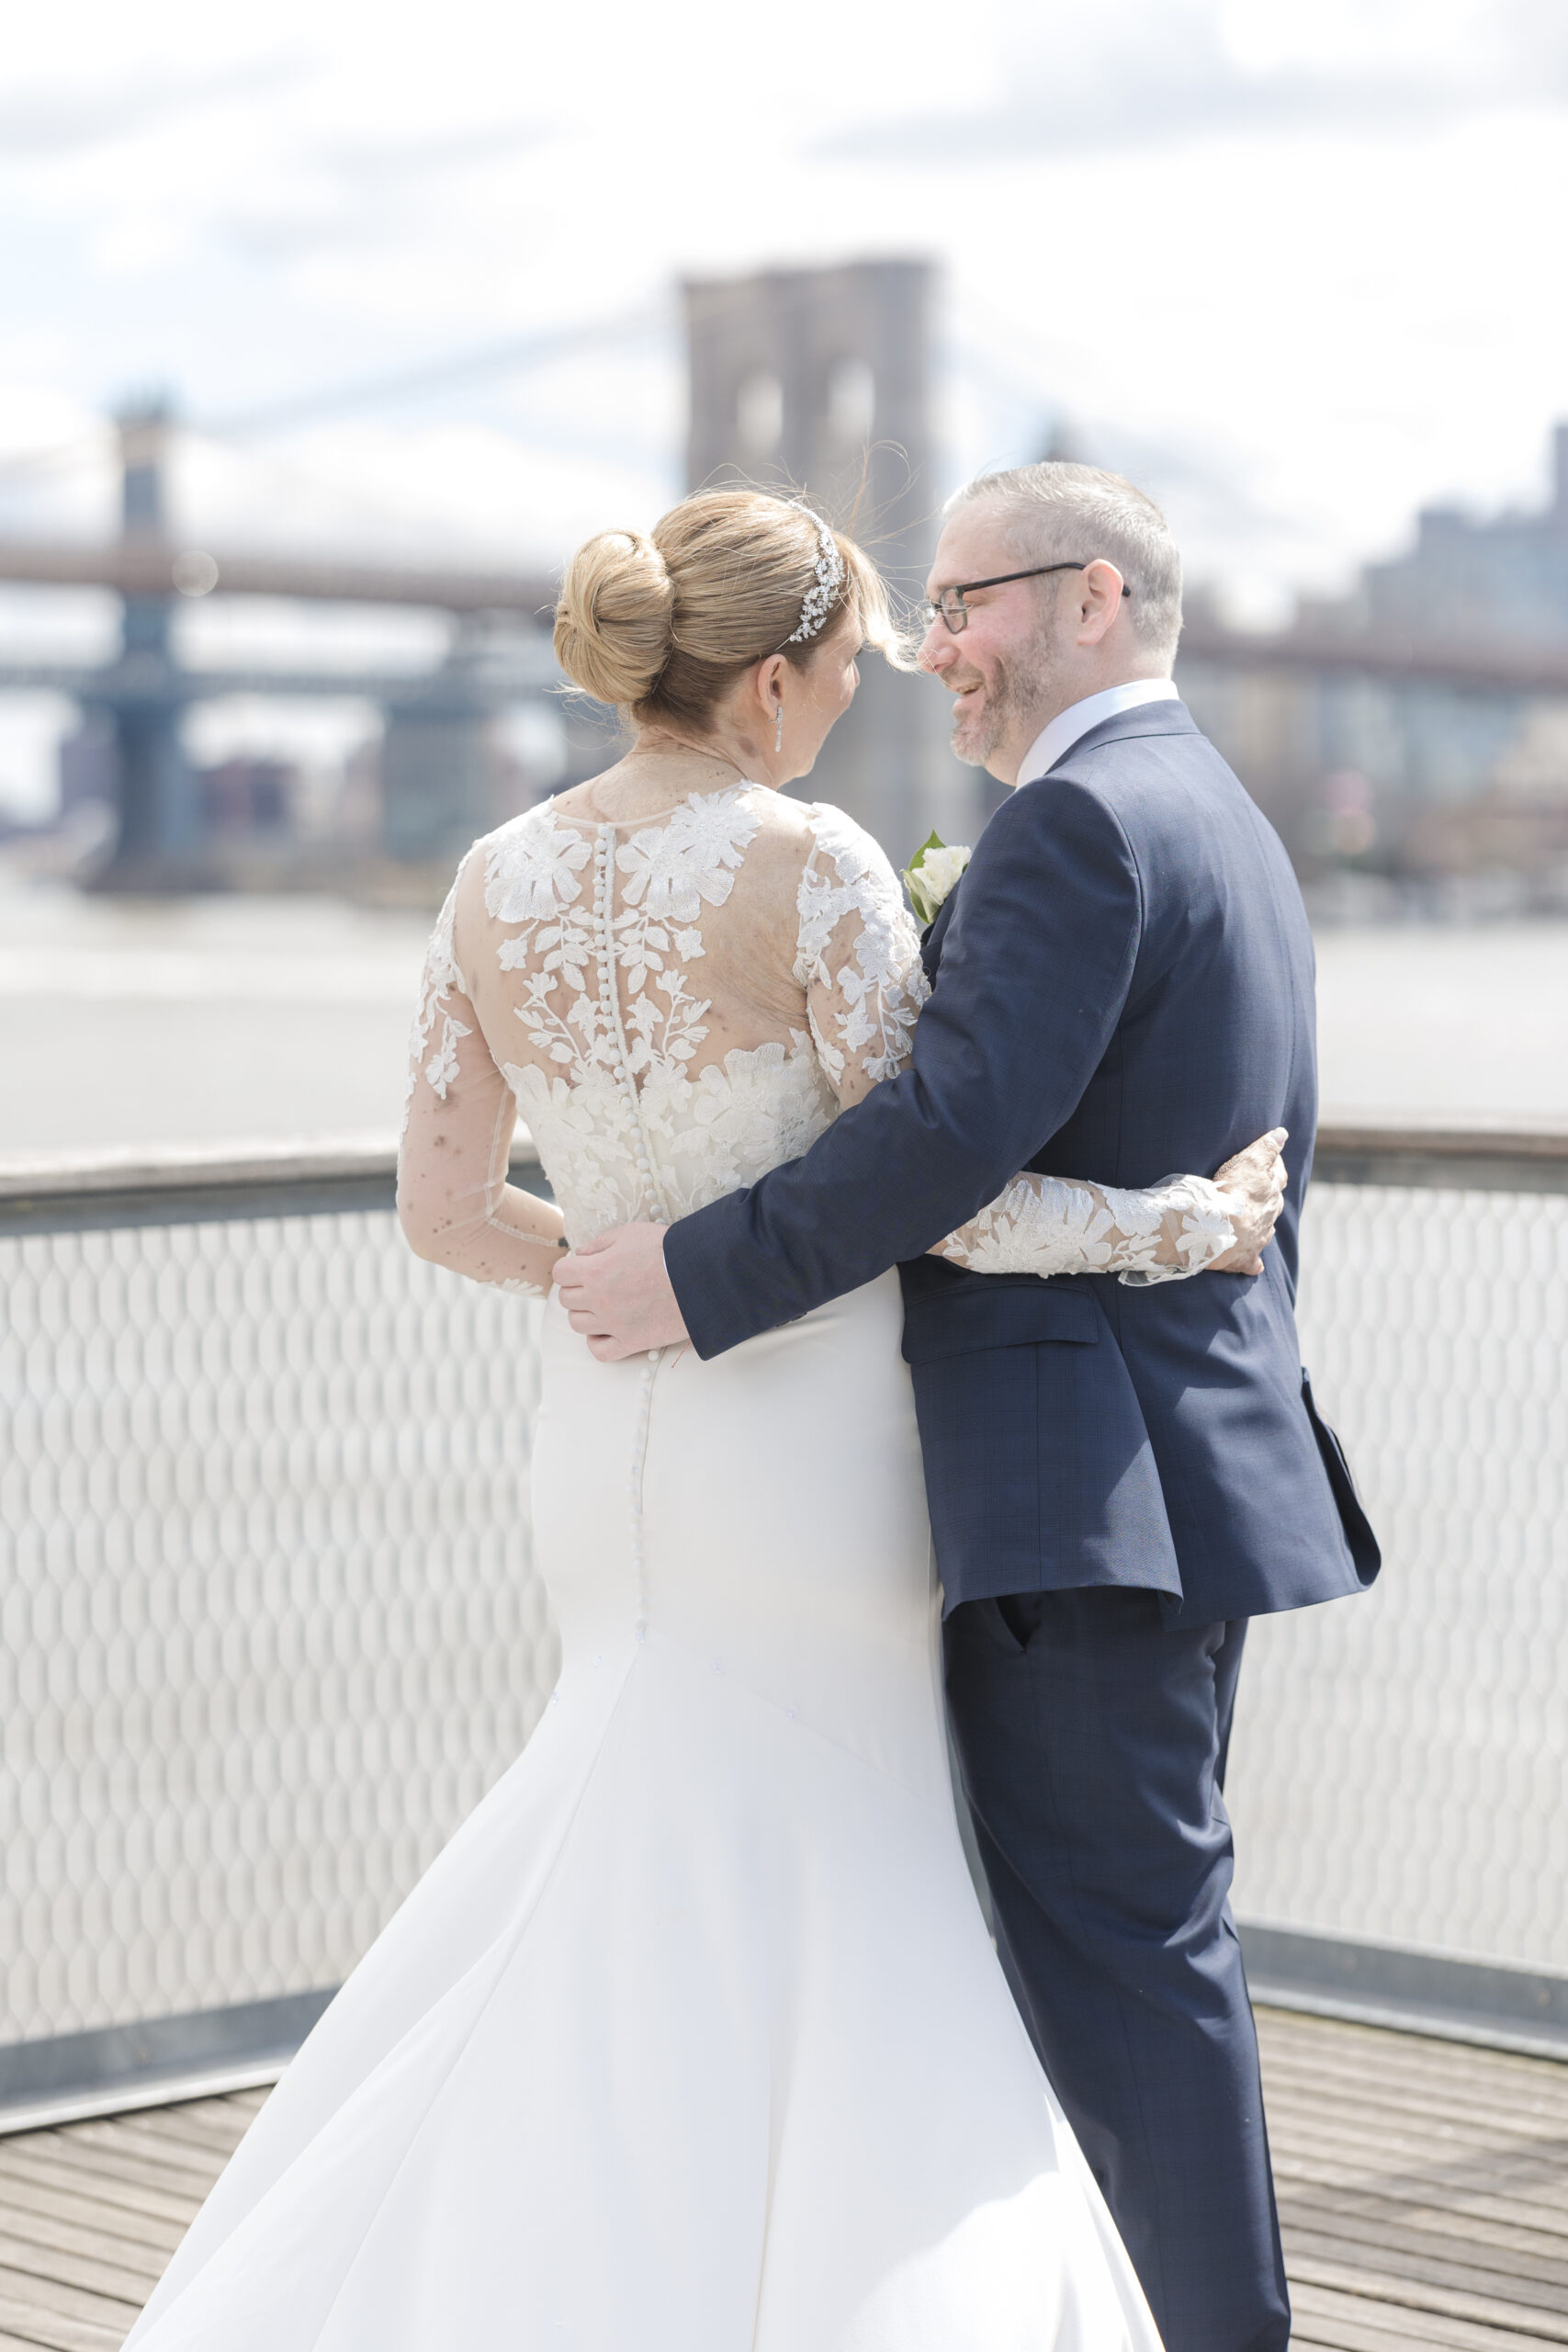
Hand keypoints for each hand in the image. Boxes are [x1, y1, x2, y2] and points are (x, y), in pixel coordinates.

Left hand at [551, 1222, 688, 1359]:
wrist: (701, 1276)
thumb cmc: (667, 1250)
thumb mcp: (629, 1233)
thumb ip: (599, 1243)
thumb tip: (580, 1254)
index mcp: (594, 1271)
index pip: (559, 1273)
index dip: (571, 1267)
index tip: (585, 1266)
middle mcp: (598, 1300)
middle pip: (566, 1299)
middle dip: (578, 1289)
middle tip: (599, 1283)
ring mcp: (613, 1324)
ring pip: (577, 1324)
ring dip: (586, 1314)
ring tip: (605, 1305)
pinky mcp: (631, 1343)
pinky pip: (598, 1351)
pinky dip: (597, 1342)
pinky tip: (608, 1330)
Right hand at [1209, 1128, 1287, 1275]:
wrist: (1217, 1230)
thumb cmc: (1230, 1193)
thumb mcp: (1248, 1162)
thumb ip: (1265, 1148)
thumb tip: (1283, 1133)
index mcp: (1269, 1192)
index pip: (1277, 1175)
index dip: (1274, 1167)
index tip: (1268, 1161)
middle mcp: (1268, 1215)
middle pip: (1274, 1203)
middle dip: (1269, 1197)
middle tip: (1258, 1192)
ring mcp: (1258, 1238)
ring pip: (1265, 1230)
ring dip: (1261, 1226)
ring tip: (1252, 1223)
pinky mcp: (1244, 1258)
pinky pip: (1252, 1262)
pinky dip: (1253, 1263)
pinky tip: (1255, 1266)